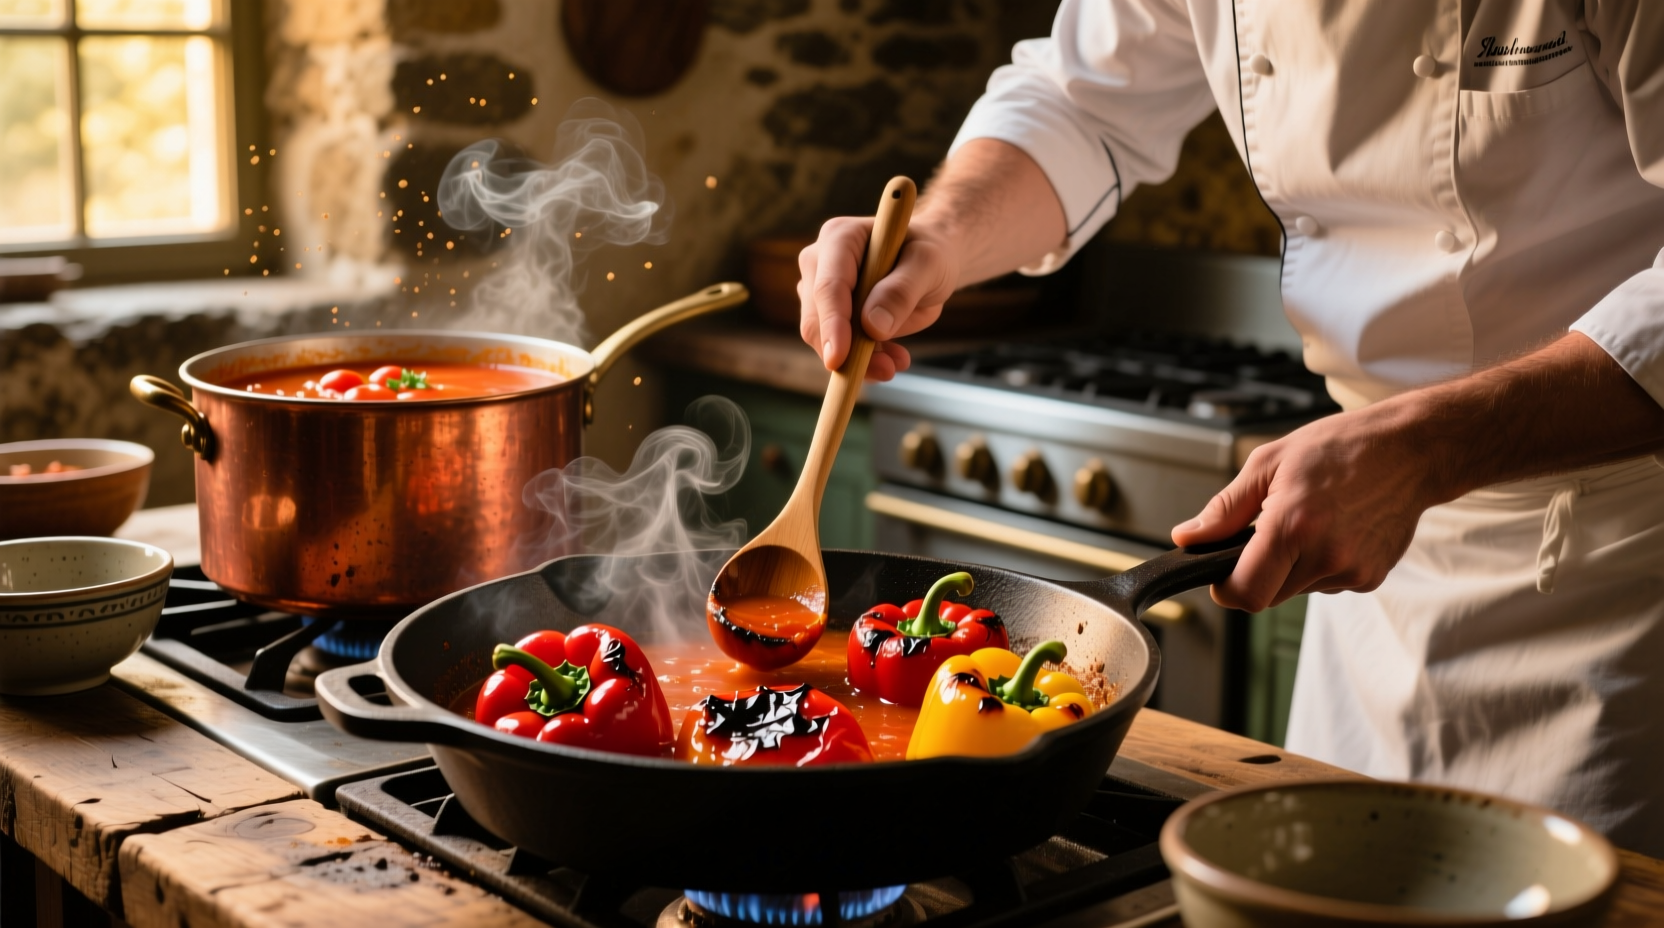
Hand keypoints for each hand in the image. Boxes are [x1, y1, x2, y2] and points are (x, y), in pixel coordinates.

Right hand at [797, 217, 959, 380]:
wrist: (929, 266)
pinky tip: (892, 357)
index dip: (832, 324)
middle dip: (848, 351)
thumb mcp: (929, 265)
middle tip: (888, 370)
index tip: (838, 359)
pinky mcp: (828, 315)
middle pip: (817, 317)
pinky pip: (837, 347)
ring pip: (823, 338)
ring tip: (897, 362)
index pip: (828, 286)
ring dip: (859, 359)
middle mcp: (820, 261)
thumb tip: (872, 327)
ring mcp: (818, 289)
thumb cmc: (930, 256)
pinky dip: (863, 360)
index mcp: (840, 237)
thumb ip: (902, 291)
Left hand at [1170, 402, 1443, 610]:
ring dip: (1292, 567)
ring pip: (1297, 590)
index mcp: (1294, 526)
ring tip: (1311, 521)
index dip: (1226, 589)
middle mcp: (1326, 555)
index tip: (1221, 575)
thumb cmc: (1340, 447)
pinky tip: (1335, 530)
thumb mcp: (1269, 463)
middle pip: (1268, 595)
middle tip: (1270, 531)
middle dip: (1258, 572)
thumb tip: (1187, 537)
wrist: (1410, 450)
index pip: (1246, 592)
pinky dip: (1320, 564)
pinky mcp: (1371, 578)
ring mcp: (1353, 571)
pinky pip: (1327, 583)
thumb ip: (1225, 509)